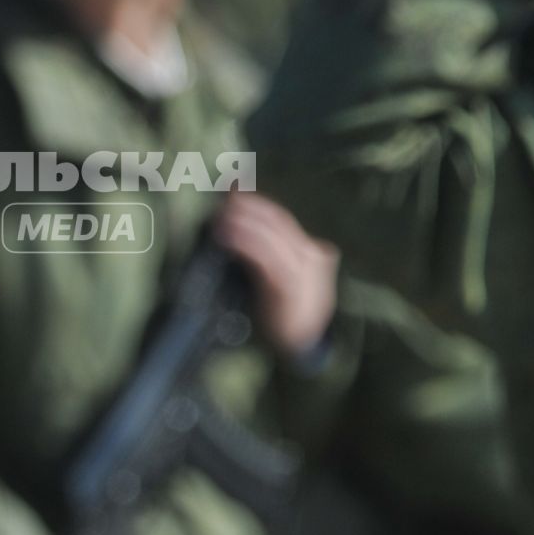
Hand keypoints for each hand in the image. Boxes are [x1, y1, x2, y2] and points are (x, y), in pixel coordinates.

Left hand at [213, 193, 338, 358]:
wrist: (303, 344)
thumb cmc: (290, 312)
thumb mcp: (289, 280)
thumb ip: (274, 257)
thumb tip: (240, 227)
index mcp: (312, 252)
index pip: (282, 219)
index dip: (257, 203)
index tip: (234, 190)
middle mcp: (311, 256)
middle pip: (277, 221)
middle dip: (248, 207)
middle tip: (223, 199)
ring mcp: (302, 270)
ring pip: (271, 235)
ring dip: (242, 222)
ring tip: (221, 216)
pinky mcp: (287, 285)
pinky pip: (264, 257)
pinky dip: (244, 242)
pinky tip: (227, 236)